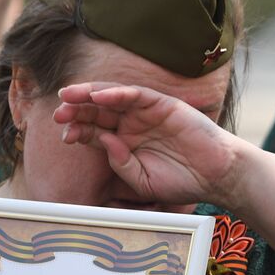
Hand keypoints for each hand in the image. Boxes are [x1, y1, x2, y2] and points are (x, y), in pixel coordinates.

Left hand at [53, 83, 243, 208]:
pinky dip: (117, 93)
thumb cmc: (182, 181)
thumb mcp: (143, 181)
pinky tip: (100, 95)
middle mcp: (132, 125)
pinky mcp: (162, 104)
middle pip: (98, 112)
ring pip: (112, 98)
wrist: (216, 176)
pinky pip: (136, 94)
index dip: (78, 131)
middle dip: (77, 110)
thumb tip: (104, 142)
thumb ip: (122, 165)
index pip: (95, 132)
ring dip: (90, 95)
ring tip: (70, 96)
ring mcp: (146, 113)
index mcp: (125, 143)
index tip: (65, 136)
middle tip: (58, 113)